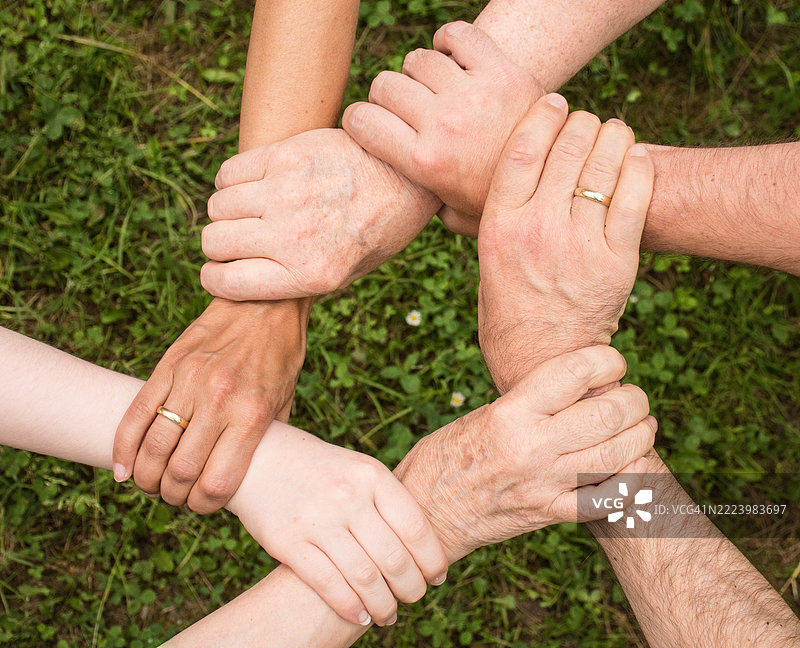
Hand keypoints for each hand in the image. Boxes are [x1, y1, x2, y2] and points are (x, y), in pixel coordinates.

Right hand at [113, 298, 308, 512]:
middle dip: (174, 496)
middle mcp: (219, 400)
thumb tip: (251, 477)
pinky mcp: (168, 366)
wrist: (264, 302)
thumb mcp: (285, 401)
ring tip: (152, 483)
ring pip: (153, 447)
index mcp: (252, 415)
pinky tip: (123, 468)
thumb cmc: (280, 356)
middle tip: (176, 496)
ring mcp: (189, 382)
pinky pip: (135, 414)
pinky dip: (123, 448)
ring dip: (147, 477)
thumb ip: (265, 439)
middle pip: (180, 471)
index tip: (203, 505)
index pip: (217, 482)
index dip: (204, 506)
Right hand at [200, 128, 440, 300]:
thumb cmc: (377, 230)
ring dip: (227, 211)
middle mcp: (294, 237)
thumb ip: (297, 281)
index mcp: (310, 275)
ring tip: (251, 210)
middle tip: (240, 238)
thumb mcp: (347, 274)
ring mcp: (287, 193)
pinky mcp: (286, 156)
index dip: (215, 278)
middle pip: (214, 242)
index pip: (227, 283)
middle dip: (220, 245)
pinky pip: (229, 173)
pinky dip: (232, 181)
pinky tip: (255, 184)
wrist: (408, 177)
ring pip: (218, 206)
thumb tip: (244, 280)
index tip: (220, 271)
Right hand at [226, 422, 447, 627]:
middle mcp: (348, 496)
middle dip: (411, 588)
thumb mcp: (358, 469)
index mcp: (371, 475)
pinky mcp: (288, 542)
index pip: (415, 527)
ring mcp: (317, 520)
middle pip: (394, 558)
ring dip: (384, 605)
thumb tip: (423, 546)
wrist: (259, 457)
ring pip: (365, 578)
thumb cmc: (319, 468)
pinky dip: (350, 607)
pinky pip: (328, 584)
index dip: (432, 559)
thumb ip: (386, 500)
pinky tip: (360, 616)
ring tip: (389, 614)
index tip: (437, 576)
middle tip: (414, 598)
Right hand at [343, 21, 540, 235]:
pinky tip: (453, 59)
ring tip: (435, 90)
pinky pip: (457, 35)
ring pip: (418, 59)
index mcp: (424, 163)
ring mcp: (473, 94)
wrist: (558, 180)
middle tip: (406, 110)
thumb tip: (398, 198)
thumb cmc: (499, 201)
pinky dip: (449, 41)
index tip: (369, 125)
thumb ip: (422, 205)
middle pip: (385, 85)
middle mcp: (443, 124)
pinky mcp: (501, 71)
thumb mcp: (455, 217)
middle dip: (387, 97)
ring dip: (420, 73)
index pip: (361, 120)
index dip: (359, 120)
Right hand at [394, 346, 655, 561]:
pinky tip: (635, 469)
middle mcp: (531, 445)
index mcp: (510, 412)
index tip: (614, 362)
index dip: (607, 360)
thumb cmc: (447, 455)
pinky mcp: (549, 514)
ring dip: (641, 437)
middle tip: (636, 398)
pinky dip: (629, 484)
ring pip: (616, 455)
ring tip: (643, 427)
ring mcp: (543, 483)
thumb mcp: (483, 415)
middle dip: (635, 400)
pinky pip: (605, 501)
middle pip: (607, 413)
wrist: (425, 512)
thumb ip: (530, 403)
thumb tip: (579, 387)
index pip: (575, 372)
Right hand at [477, 95, 653, 392]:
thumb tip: (490, 174)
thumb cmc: (508, 310)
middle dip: (581, 122)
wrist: (542, 362)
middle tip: (586, 122)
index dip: (542, 114)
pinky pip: (634, 197)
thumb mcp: (485, 260)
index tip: (554, 100)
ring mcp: (579, 245)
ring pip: (604, 165)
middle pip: (567, 148)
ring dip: (612, 137)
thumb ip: (489, 217)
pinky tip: (635, 157)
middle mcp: (538, 229)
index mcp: (499, 226)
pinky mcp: (616, 262)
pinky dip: (638, 167)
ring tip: (613, 133)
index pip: (522, 148)